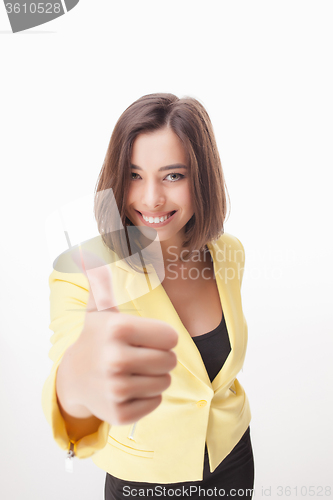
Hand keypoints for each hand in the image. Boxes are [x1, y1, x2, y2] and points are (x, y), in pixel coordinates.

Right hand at [56, 246, 177, 425]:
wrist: (74, 378)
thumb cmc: (95, 339)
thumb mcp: (98, 310)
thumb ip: (101, 282)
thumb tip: (85, 253)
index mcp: (118, 329)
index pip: (172, 338)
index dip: (161, 338)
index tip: (143, 339)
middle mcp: (116, 359)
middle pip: (171, 361)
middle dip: (159, 358)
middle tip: (138, 356)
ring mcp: (117, 390)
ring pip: (164, 383)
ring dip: (154, 377)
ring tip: (132, 372)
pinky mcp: (120, 414)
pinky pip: (155, 403)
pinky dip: (147, 398)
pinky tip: (128, 390)